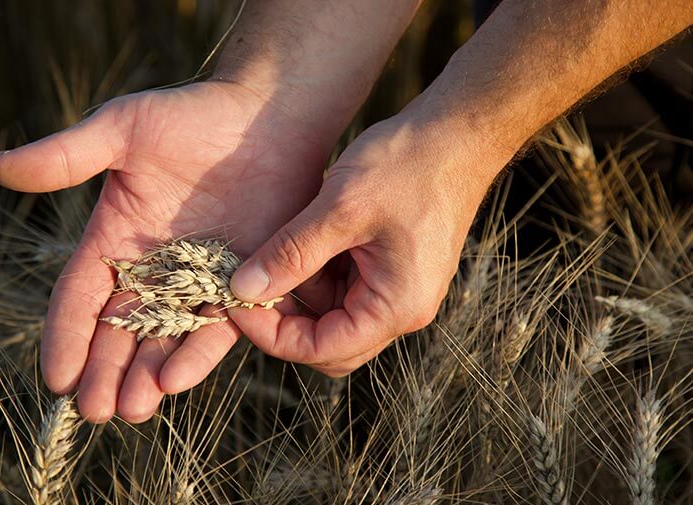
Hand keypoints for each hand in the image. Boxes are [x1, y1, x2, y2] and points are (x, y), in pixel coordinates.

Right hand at [0, 82, 329, 421]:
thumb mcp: (122, 129)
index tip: (55, 377)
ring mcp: (199, 279)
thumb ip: (65, 156)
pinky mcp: (243, 282)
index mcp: (116, 239)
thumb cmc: (191, 115)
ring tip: (133, 409)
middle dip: (105, 371)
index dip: (66, 336)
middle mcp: (155, 268)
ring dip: (148, 374)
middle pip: (121, 330)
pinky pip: (217, 324)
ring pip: (167, 338)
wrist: (266, 118)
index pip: (81, 296)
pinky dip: (198, 352)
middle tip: (94, 410)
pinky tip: (177, 381)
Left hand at [227, 113, 505, 375]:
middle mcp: (402, 310)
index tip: (235, 301)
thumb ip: (290, 255)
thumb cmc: (408, 165)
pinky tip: (301, 241)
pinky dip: (319, 273)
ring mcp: (400, 291)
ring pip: (334, 315)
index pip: (321, 349)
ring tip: (273, 253)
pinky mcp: (394, 270)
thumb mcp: (340, 210)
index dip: (271, 334)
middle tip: (249, 283)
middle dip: (285, 319)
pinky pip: (347, 289)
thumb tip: (243, 290)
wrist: (458, 132)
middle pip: (329, 343)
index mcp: (396, 307)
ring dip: (300, 292)